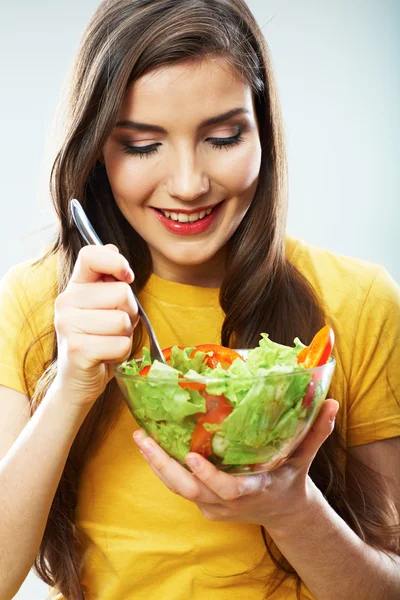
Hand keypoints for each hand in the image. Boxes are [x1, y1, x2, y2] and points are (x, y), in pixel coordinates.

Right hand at [53, 244, 138, 406]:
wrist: (78, 380)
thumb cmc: (98, 338)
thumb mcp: (103, 305)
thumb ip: (109, 278)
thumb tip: (113, 248)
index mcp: (75, 286)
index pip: (91, 255)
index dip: (116, 262)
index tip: (126, 278)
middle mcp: (66, 302)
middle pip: (121, 292)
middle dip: (129, 312)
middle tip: (114, 327)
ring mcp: (68, 326)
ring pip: (123, 320)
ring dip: (125, 335)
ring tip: (109, 341)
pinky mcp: (78, 350)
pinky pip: (121, 344)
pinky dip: (122, 353)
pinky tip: (106, 356)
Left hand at [133, 399, 338, 528]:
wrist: (283, 512)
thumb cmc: (291, 479)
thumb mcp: (304, 458)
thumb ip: (316, 432)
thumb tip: (330, 402)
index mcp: (253, 490)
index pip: (228, 490)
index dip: (209, 477)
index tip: (192, 457)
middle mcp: (229, 502)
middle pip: (190, 490)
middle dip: (164, 466)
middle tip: (144, 439)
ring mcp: (213, 506)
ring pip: (178, 490)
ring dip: (157, 464)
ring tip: (140, 437)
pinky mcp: (204, 504)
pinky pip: (179, 487)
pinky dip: (163, 468)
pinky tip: (151, 445)